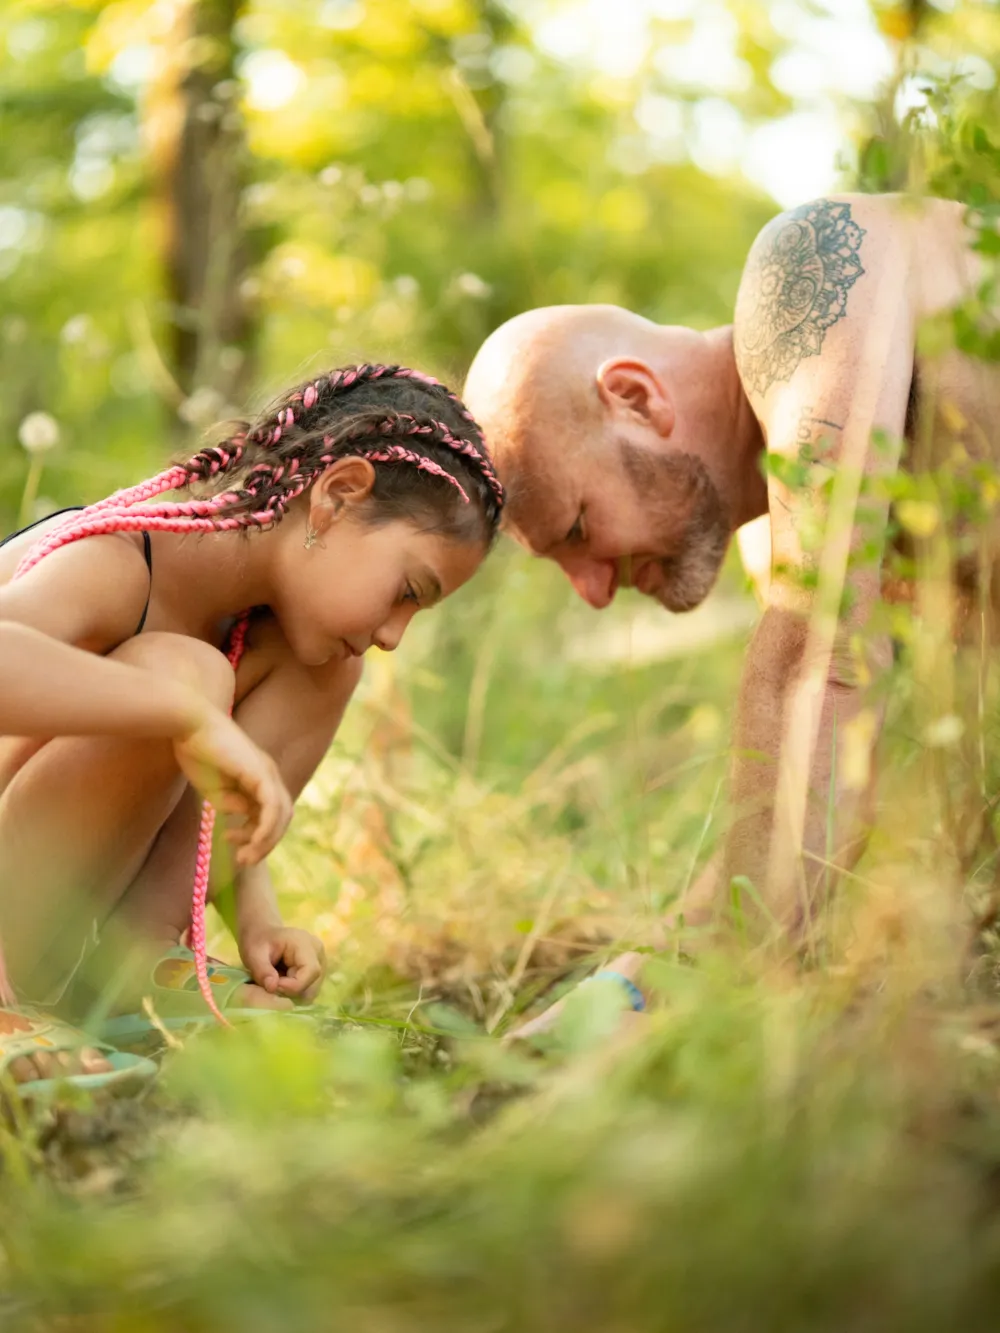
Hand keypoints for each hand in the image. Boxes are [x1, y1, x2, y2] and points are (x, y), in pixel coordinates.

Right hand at [172, 708, 292, 866]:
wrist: (188, 726)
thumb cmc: (195, 752)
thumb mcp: (213, 787)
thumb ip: (229, 803)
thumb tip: (245, 814)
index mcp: (258, 777)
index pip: (270, 813)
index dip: (254, 834)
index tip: (228, 840)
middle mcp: (268, 775)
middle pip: (280, 817)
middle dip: (264, 844)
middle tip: (243, 860)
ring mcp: (268, 773)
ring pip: (281, 816)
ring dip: (265, 842)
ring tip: (244, 857)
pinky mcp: (261, 773)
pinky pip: (272, 807)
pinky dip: (266, 828)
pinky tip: (254, 841)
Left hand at [240, 927, 326, 1002]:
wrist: (263, 935)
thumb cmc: (258, 942)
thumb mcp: (253, 954)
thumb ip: (262, 971)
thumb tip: (273, 987)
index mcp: (305, 943)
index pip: (311, 971)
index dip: (293, 985)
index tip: (273, 985)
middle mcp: (318, 952)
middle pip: (313, 983)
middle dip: (291, 990)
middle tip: (272, 983)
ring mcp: (320, 961)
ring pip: (312, 989)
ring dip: (293, 991)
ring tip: (278, 980)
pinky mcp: (318, 970)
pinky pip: (310, 989)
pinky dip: (295, 991)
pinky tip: (284, 981)